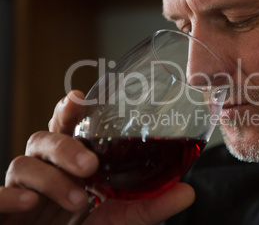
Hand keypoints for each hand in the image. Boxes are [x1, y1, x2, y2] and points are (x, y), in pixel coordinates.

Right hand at [0, 90, 194, 223]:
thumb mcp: (121, 218)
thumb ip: (151, 205)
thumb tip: (188, 192)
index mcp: (71, 162)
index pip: (67, 127)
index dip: (69, 110)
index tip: (78, 97)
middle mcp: (45, 169)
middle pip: (43, 138)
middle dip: (64, 146)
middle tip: (90, 166)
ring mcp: (22, 188)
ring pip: (23, 164)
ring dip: (51, 179)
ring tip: (78, 199)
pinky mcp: (4, 210)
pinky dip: (9, 196)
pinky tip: (27, 203)